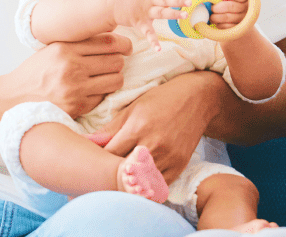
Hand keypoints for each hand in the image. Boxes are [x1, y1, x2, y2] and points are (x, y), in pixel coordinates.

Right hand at [3, 33, 132, 117]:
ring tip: (106, 77)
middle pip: (116, 61)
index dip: (124, 44)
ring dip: (115, 78)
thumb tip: (112, 36)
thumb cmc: (36, 71)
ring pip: (116, 80)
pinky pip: (104, 97)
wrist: (14, 98)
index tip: (127, 47)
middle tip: (114, 63)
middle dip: (119, 62)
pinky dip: (102, 93)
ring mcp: (75, 89)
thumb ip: (79, 43)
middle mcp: (71, 67)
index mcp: (66, 48)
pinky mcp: (77, 107)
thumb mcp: (53, 49)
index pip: (108, 42)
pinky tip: (93, 91)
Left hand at [100, 71, 219, 182]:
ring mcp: (168, 157)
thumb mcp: (133, 107)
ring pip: (140, 183)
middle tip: (99, 179)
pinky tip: (138, 183)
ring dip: (128, 184)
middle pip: (123, 172)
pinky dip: (147, 186)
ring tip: (117, 183)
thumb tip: (88, 141)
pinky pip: (157, 186)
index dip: (97, 162)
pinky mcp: (179, 166)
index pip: (109, 154)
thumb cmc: (161, 99)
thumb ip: (110, 128)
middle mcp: (153, 144)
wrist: (197, 99)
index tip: (89, 166)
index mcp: (137, 127)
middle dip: (109, 176)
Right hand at [111, 0, 186, 50]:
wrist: (110, 5)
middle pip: (165, 0)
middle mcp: (149, 1)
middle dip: (178, 1)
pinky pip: (147, 33)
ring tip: (185, 16)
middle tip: (190, 2)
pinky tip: (158, 49)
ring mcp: (144, 12)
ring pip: (161, 13)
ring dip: (173, 14)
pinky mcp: (139, 22)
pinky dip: (153, 41)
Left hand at [208, 0, 247, 28]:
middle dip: (217, 7)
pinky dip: (219, 24)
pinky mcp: (239, 28)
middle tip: (211, 8)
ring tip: (211, 16)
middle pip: (230, 6)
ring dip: (216, 17)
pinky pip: (227, 26)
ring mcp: (243, 18)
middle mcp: (246, 7)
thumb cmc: (231, 3)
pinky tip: (216, 22)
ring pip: (227, 17)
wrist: (240, 20)